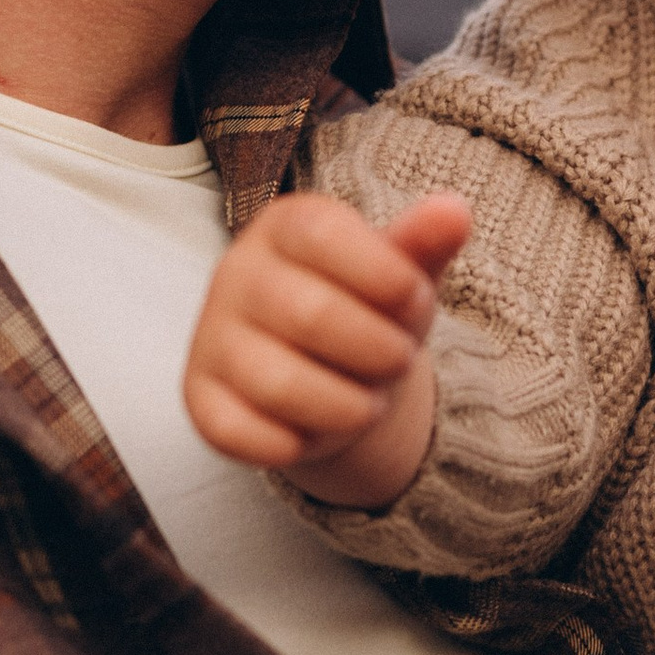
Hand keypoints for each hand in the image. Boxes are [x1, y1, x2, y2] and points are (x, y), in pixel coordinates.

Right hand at [181, 188, 468, 506]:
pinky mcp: (200, 399)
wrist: (324, 369)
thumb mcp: (400, 273)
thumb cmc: (367, 307)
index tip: (414, 298)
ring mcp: (211, 337)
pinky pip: (241, 434)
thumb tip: (455, 212)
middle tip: (399, 359)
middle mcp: (236, 274)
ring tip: (367, 401)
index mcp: (286, 226)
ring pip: (278, 384)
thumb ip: (422, 244)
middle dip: (378, 350)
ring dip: (347, 405)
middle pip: (310, 315)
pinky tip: (317, 429)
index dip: (386, 276)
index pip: (325, 235)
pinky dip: (295, 443)